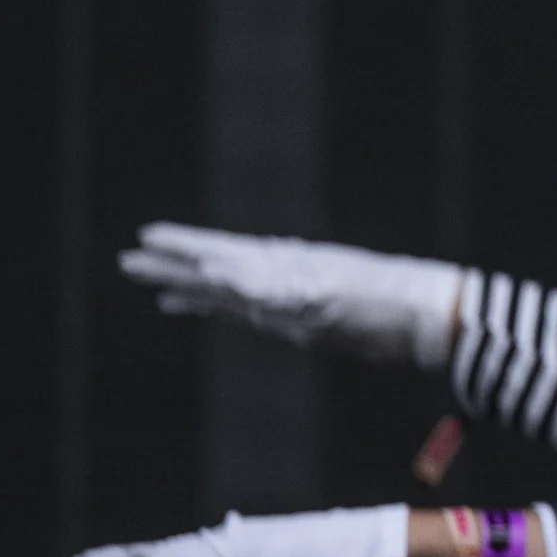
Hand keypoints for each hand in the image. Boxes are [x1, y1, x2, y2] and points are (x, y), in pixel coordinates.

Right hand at [120, 223, 464, 371]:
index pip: (221, 254)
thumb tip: (214, 271)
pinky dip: (220, 309)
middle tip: (129, 260)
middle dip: (173, 267)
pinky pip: (247, 311)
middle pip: (215, 270)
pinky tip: (208, 311)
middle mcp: (280, 278)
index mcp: (282, 268)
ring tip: (155, 286)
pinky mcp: (300, 318)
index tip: (147, 238)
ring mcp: (289, 297)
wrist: (427, 318)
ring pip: (227, 291)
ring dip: (191, 288)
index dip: (184, 248)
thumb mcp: (322, 298)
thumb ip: (268, 287)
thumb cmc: (379, 306)